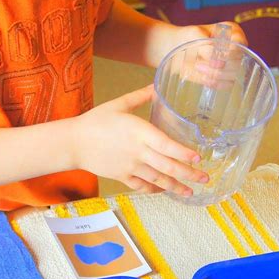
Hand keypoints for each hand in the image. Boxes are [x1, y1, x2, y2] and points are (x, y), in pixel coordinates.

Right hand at [72, 85, 208, 195]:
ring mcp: (130, 166)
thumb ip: (140, 96)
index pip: (167, 145)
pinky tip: (164, 190)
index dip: (184, 153)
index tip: (199, 158)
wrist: (73, 142)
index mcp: (139, 132)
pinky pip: (142, 186)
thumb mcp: (118, 104)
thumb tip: (157, 85)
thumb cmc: (95, 121)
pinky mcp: (122, 176)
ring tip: (190, 192)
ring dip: (176, 187)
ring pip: (158, 180)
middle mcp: (138, 152)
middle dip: (189, 174)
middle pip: (168, 166)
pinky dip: (155, 189)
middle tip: (205, 178)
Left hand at [167, 21, 246, 89]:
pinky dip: (215, 83)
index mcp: (232, 32)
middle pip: (237, 62)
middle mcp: (235, 48)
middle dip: (219, 66)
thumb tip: (218, 62)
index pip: (240, 44)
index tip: (214, 58)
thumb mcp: (194, 36)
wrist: (175, 47)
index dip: (230, 53)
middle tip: (199, 64)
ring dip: (215, 75)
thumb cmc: (186, 37)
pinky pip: (227, 84)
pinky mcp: (224, 76)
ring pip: (233, 74)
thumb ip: (207, 47)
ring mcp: (231, 63)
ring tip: (198, 68)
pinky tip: (203, 78)